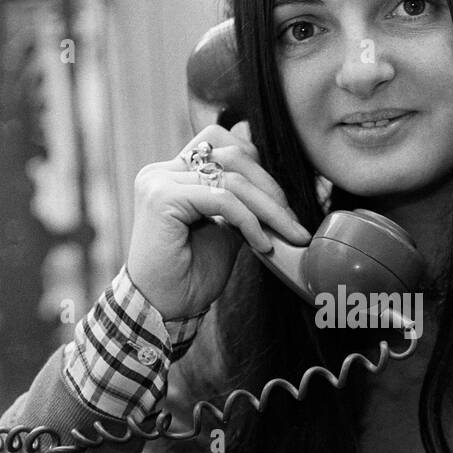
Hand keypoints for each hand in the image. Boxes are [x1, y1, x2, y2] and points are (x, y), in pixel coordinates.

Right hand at [125, 121, 310, 318]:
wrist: (164, 309)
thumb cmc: (191, 276)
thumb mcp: (224, 228)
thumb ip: (240, 201)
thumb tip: (271, 185)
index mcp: (172, 173)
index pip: (221, 143)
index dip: (256, 165)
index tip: (280, 203)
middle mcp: (161, 171)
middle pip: (231, 155)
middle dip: (271, 188)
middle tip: (293, 223)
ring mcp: (159, 182)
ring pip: (232, 178)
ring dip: (268, 208)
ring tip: (285, 235)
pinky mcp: (162, 198)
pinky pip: (222, 198)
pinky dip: (249, 221)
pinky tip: (260, 244)